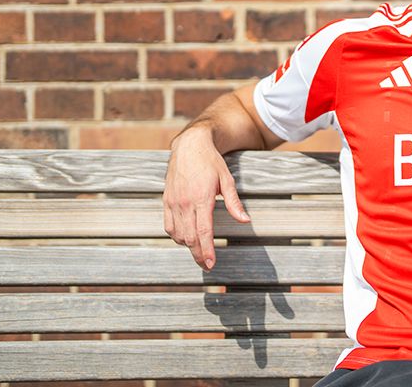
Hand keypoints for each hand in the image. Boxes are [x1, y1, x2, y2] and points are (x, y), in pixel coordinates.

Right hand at [163, 127, 250, 270]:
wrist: (189, 146)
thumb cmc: (211, 162)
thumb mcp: (227, 180)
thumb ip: (234, 203)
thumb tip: (245, 220)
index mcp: (201, 198)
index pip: (203, 231)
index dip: (207, 250)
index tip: (211, 263)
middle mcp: (185, 202)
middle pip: (190, 237)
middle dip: (198, 254)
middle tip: (207, 265)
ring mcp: (173, 202)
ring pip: (178, 234)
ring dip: (188, 246)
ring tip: (199, 252)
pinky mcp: (166, 200)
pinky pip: (168, 225)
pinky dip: (176, 236)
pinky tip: (185, 239)